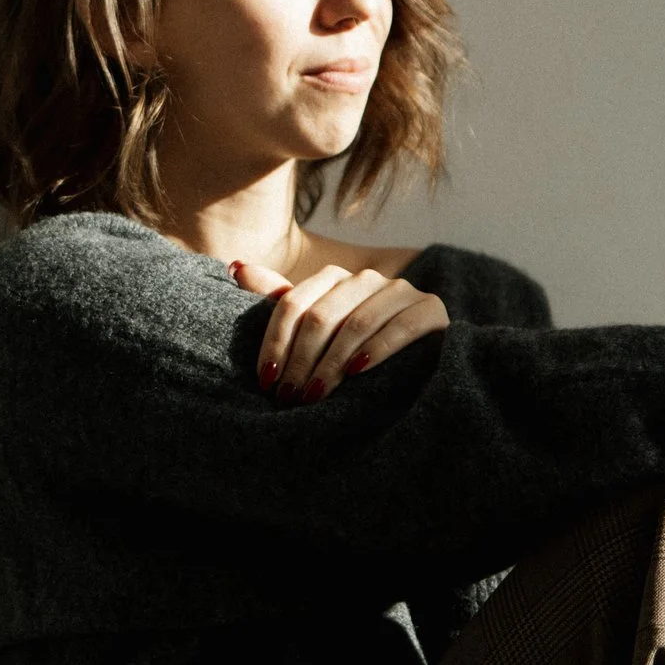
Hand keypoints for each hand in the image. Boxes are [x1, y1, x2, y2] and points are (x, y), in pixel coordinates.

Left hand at [232, 259, 448, 400]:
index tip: (264, 380)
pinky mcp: (430, 309)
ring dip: (332, 364)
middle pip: (321, 316)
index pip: (293, 304)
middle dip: (301, 361)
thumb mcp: (317, 326)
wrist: (422, 361)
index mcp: (335, 279)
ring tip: (315, 397)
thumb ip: (280, 298)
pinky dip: (378, 348)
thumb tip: (234, 267)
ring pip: (356, 323)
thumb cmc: (357, 349)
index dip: (275, 342)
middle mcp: (366, 279)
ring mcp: (400, 291)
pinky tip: (359, 372)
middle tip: (289, 397)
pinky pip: (400, 326)